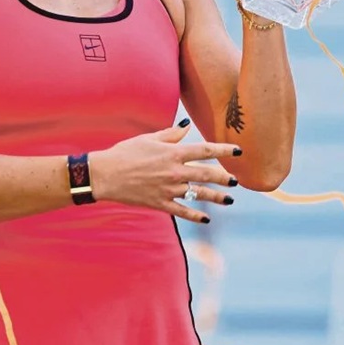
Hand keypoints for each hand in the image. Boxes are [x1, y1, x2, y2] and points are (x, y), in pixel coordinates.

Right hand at [87, 121, 241, 223]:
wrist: (104, 175)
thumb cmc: (125, 152)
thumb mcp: (149, 139)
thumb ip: (171, 134)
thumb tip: (187, 125)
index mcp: (173, 153)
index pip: (205, 151)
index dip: (224, 150)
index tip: (239, 151)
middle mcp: (174, 171)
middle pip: (206, 175)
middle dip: (224, 178)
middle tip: (237, 181)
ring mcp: (168, 189)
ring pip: (198, 194)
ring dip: (216, 197)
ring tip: (230, 199)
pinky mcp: (160, 203)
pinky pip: (182, 211)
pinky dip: (195, 216)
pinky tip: (206, 219)